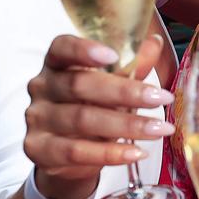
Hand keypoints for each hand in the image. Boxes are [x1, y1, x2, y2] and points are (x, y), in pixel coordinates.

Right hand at [24, 34, 174, 191]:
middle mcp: (42, 87)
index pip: (62, 48)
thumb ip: (130, 66)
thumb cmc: (91, 109)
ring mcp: (37, 119)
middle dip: (125, 92)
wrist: (67, 156)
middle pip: (79, 85)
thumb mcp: (112, 87)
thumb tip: (155, 42)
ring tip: (159, 129)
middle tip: (161, 98)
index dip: (84, 50)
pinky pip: (77, 151)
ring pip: (82, 119)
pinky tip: (136, 152)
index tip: (113, 55)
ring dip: (126, 125)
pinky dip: (110, 153)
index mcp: (56, 63)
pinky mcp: (39, 150)